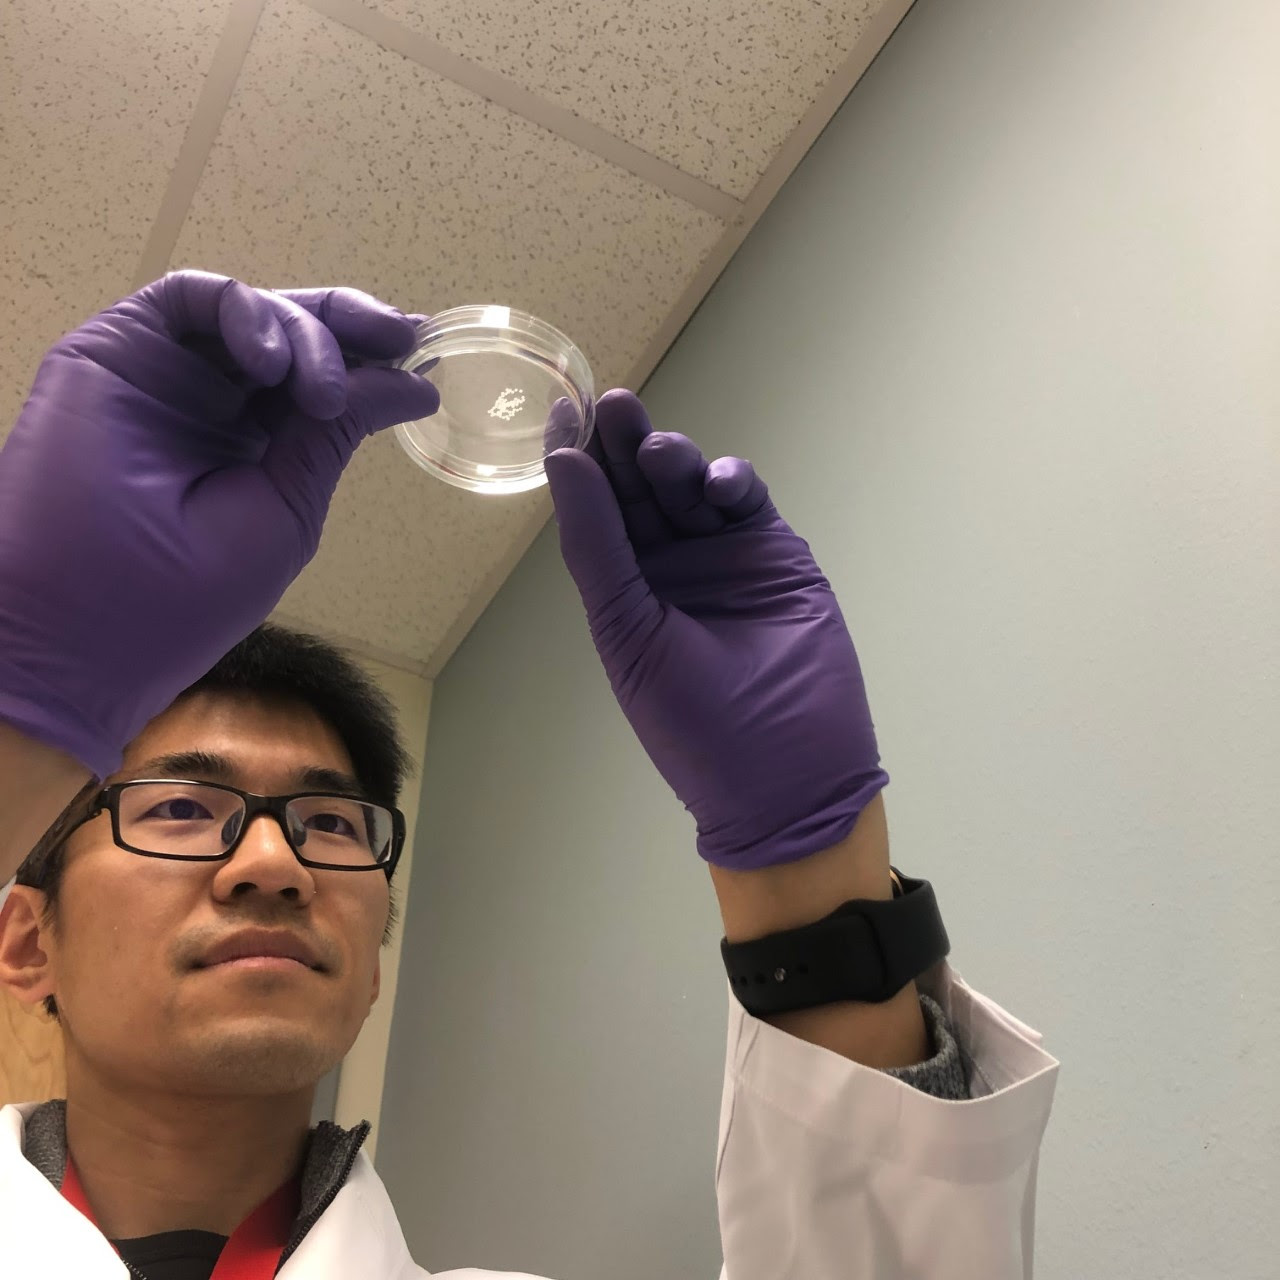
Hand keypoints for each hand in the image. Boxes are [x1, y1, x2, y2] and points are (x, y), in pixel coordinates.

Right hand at [0, 270, 437, 777]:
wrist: (79, 624)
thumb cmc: (187, 590)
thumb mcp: (286, 507)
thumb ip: (334, 435)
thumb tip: (411, 384)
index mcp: (255, 446)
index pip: (320, 381)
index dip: (371, 359)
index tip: (420, 351)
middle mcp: (214, 403)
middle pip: (293, 331)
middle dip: (351, 326)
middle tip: (400, 335)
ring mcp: (167, 373)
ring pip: (251, 311)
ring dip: (303, 333)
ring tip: (320, 393)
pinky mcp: (118, 349)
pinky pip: (189, 298)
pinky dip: (243, 310)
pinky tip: (271, 361)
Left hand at [545, 390, 886, 869]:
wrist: (787, 775)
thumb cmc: (693, 720)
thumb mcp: (627, 633)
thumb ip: (597, 547)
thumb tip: (563, 463)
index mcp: (623, 588)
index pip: (593, 512)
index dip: (576, 460)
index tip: (561, 409)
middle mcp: (668, 565)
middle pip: (638, 488)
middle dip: (623, 444)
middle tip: (613, 404)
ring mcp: (723, 556)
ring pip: (689, 486)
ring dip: (673, 460)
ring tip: (658, 452)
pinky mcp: (776, 553)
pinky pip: (746, 502)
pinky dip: (730, 482)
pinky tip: (714, 485)